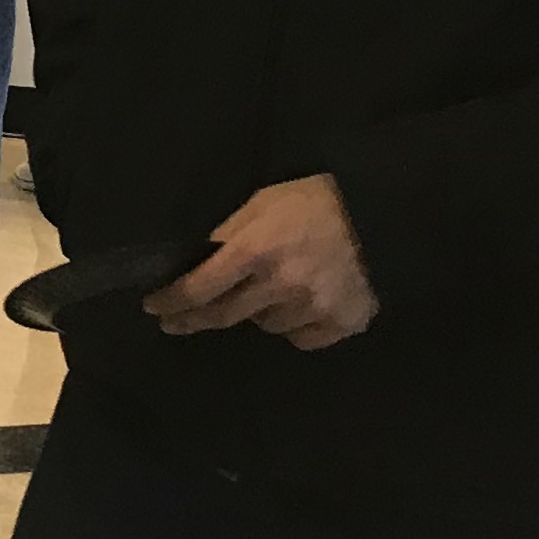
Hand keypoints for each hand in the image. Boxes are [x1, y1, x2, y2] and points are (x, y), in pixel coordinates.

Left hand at [149, 176, 379, 350]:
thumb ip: (231, 234)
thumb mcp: (263, 203)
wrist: (384, 213)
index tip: (154, 308)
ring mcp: (311, 309)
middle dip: (193, 320)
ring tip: (272, 289)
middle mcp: (279, 285)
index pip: (200, 288)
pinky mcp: (341, 324)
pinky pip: (302, 338)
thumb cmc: (316, 200)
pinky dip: (295, 326)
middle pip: (223, 316)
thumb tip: (202, 262)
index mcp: (255, 250)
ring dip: (258, 312)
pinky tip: (303, 306)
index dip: (172, 301)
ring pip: (265, 326)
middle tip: (176, 323)